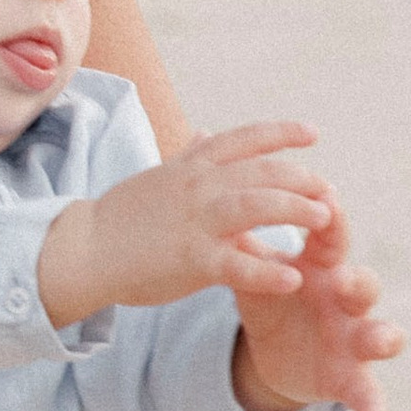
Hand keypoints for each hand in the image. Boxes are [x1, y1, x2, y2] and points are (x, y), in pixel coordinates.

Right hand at [39, 121, 335, 327]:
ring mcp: (196, 221)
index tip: (313, 135)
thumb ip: (188, 156)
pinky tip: (294, 278)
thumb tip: (205, 132)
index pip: (244, 140)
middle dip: (301, 178)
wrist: (83, 250)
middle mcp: (197, 187)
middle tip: (327, 192)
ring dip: (297, 208)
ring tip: (324, 220)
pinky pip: (239, 264)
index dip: (281, 134)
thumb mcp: (157, 177)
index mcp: (191, 167)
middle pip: (262, 170)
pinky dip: (269, 271)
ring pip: (258, 205)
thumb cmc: (121, 217)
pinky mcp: (192, 260)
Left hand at [233, 193, 400, 410]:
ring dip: (384, 336)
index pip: (329, 236)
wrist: (274, 349)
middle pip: (363, 283)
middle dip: (358, 280)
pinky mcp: (351, 375)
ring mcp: (353, 337)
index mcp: (319, 267)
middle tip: (343, 278)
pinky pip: (368, 392)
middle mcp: (345, 298)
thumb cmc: (269, 295)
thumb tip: (218, 206)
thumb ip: (243, 247)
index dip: (330, 217)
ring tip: (381, 339)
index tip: (326, 196)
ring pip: (380, 333)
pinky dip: (374, 407)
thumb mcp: (254, 274)